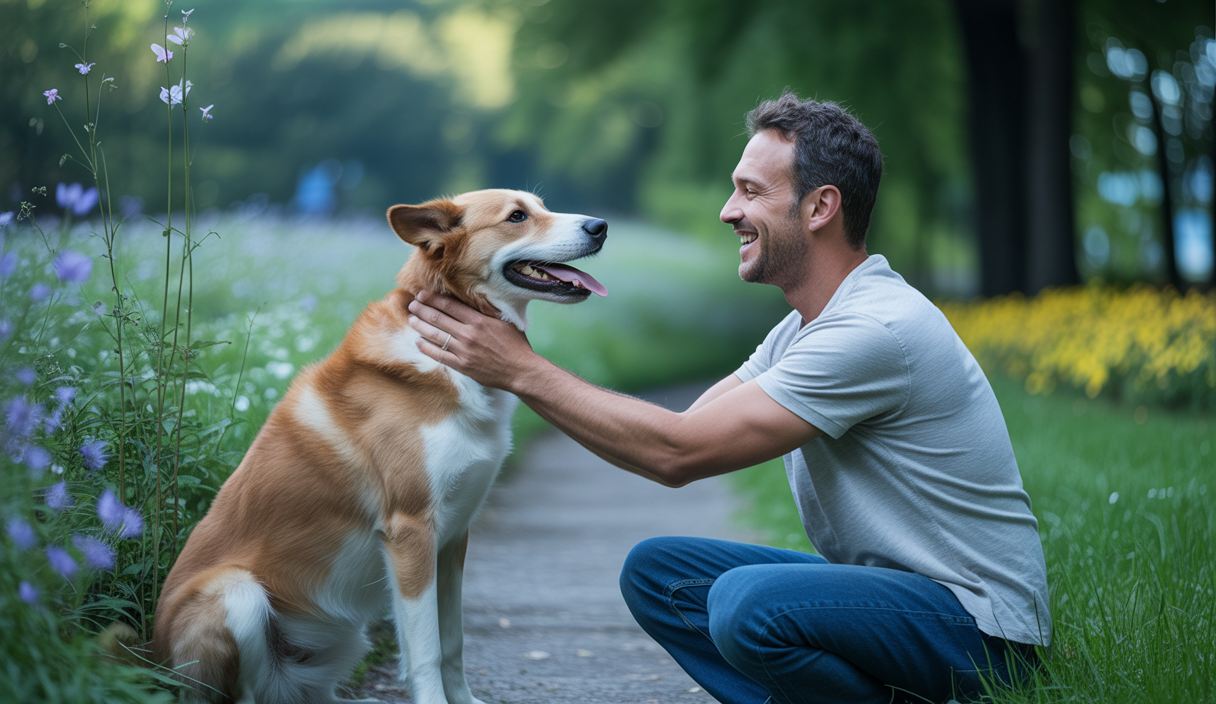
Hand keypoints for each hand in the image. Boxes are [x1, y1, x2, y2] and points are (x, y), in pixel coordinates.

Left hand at [407, 290, 538, 390]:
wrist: (521, 371)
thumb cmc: (516, 344)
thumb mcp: (505, 321)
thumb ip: (487, 310)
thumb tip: (473, 298)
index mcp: (479, 320)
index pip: (449, 305)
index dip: (432, 299)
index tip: (422, 294)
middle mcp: (468, 334)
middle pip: (438, 318)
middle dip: (421, 310)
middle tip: (411, 304)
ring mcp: (463, 351)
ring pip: (435, 335)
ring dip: (420, 326)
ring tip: (412, 320)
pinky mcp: (462, 365)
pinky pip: (438, 355)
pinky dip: (426, 348)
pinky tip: (419, 342)